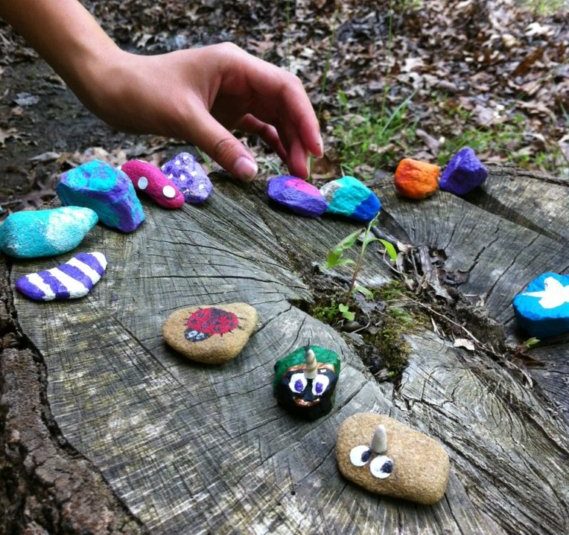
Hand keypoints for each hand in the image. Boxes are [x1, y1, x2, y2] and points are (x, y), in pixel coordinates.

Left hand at [84, 43, 322, 180]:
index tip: (315, 149)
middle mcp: (241, 78)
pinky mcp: (224, 112)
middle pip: (284, 105)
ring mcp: (234, 95)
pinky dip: (269, 145)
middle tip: (304, 172)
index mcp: (236, 66)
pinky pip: (256, 128)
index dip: (305, 118)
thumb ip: (220, 145)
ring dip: (287, 144)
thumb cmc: (142, 92)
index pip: (285, 88)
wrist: (111, 88)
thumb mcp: (183, 118)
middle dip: (299, 136)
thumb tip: (253, 174)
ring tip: (295, 173)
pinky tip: (278, 164)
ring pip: (274, 118)